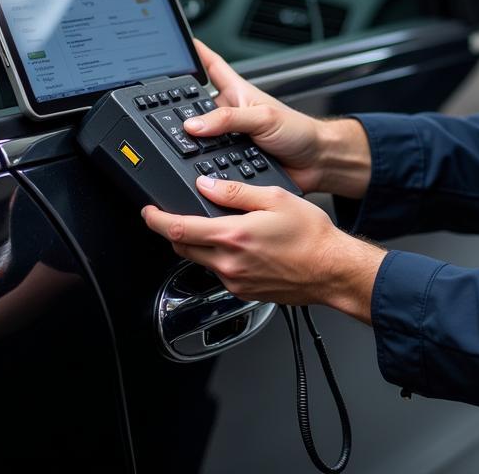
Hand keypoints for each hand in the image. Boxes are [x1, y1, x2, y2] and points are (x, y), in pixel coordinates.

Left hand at [141, 178, 385, 321]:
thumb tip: (206, 186)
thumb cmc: (311, 235)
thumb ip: (236, 193)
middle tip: (175, 215)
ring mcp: (235, 281)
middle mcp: (229, 263)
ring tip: (216, 227)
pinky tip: (239, 246)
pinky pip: (220, 272)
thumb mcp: (275, 198)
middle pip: (183, 247)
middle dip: (173, 231)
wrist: (331, 269)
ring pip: (201, 260)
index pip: (179, 229)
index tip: (148, 211)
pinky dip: (218, 257)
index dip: (156, 219)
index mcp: (233, 236)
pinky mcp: (244, 292)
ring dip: (198, 243)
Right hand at [191, 40, 371, 197]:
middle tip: (161, 111)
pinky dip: (203, 166)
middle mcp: (232, 114)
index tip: (175, 43)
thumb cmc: (300, 131)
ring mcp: (231, 138)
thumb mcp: (264, 116)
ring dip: (191, 144)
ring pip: (199, 138)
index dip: (194, 53)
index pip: (212, 66)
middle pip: (196, 105)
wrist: (316, 162)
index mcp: (238, 93)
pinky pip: (210, 162)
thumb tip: (195, 124)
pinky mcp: (233, 162)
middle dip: (179, 109)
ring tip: (181, 144)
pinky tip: (198, 169)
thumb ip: (229, 119)